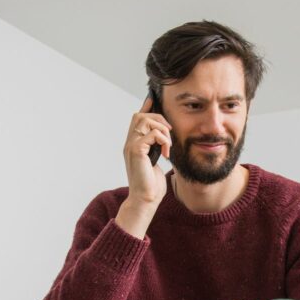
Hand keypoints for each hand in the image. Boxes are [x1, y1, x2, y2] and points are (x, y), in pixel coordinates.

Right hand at [116, 96, 171, 237]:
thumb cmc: (152, 185)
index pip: (137, 119)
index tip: (155, 99)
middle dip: (158, 118)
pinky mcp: (135, 151)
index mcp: (134, 144)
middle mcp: (129, 143)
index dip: (146, 107)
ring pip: (144, 120)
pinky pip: (151, 133)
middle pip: (140, 115)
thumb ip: (157, 148)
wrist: (146, 200)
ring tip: (168, 145)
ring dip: (162, 129)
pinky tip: (166, 153)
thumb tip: (166, 139)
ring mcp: (131, 146)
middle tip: (169, 132)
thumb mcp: (156, 162)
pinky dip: (163, 140)